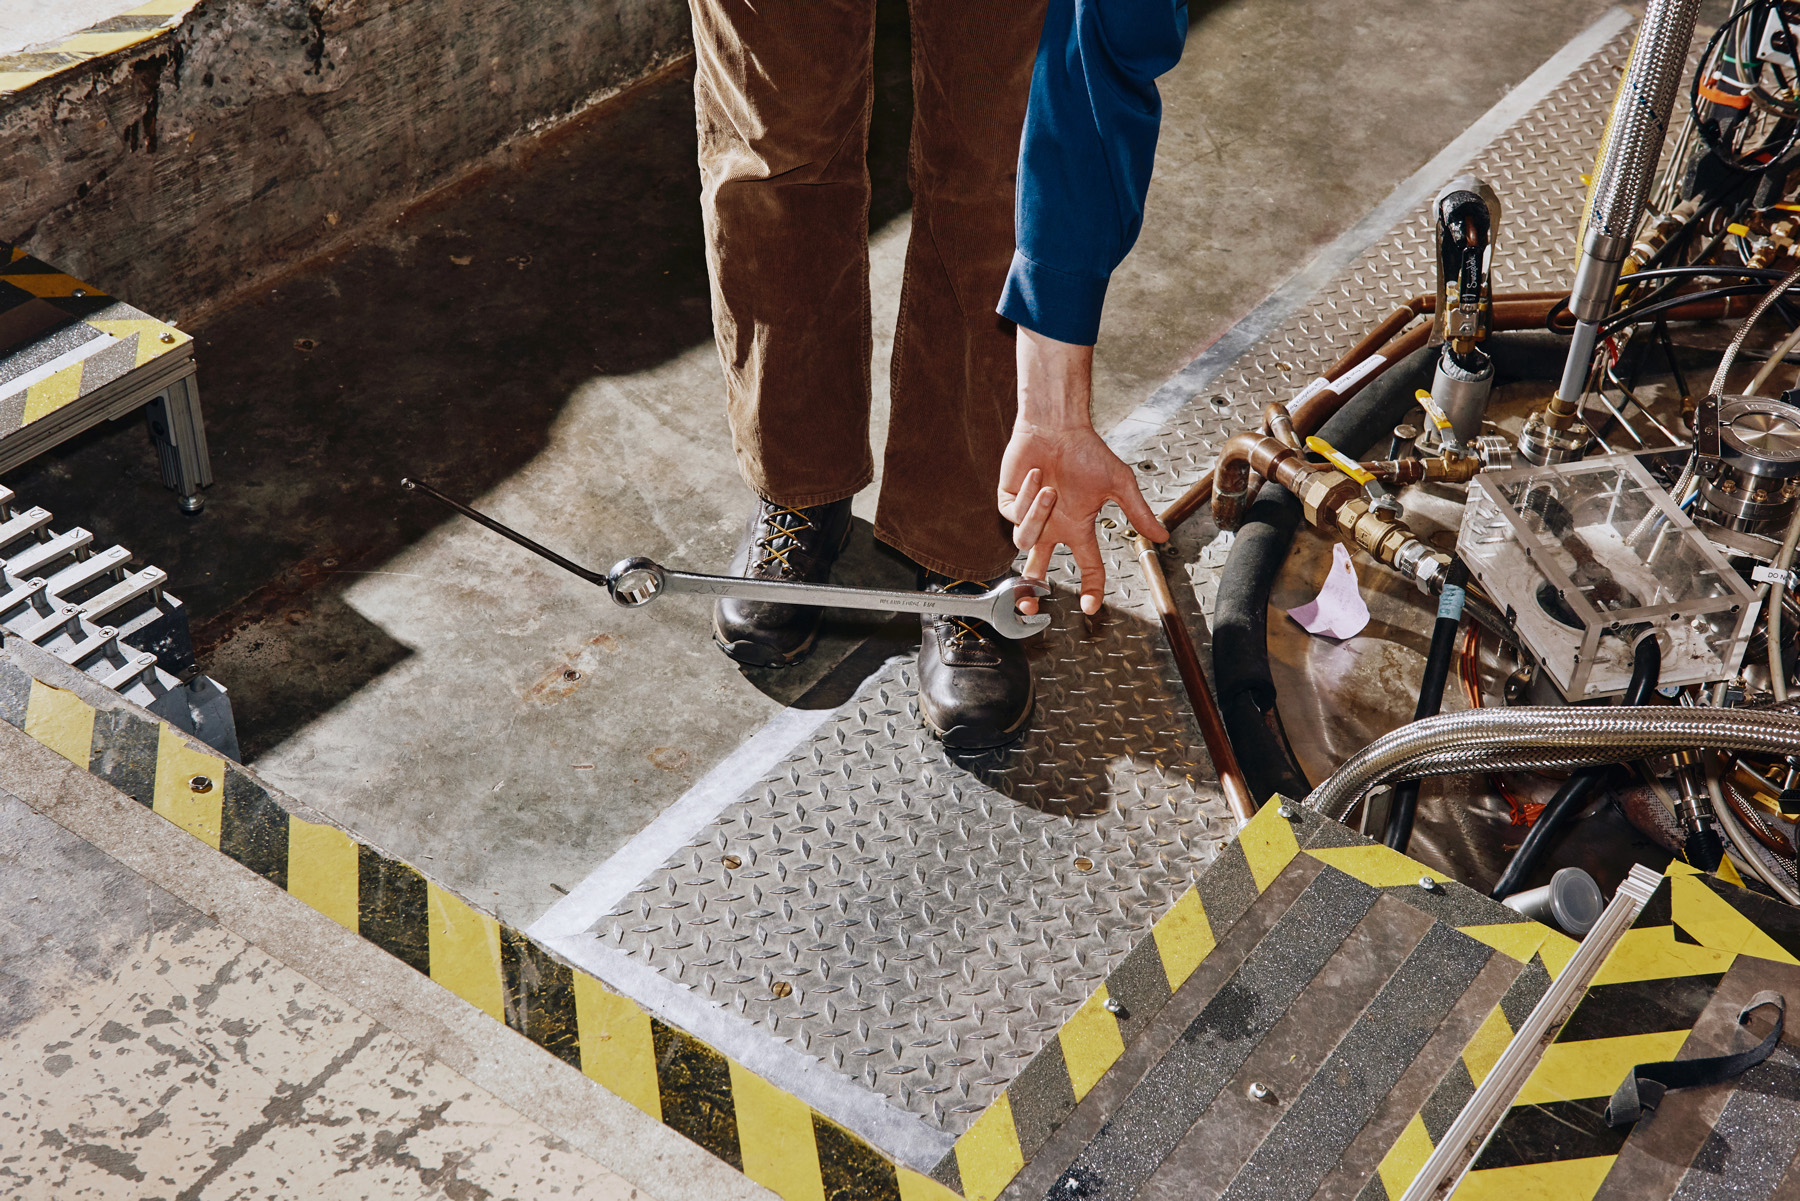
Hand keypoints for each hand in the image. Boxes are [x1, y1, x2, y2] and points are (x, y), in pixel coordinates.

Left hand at [999, 328, 1166, 615]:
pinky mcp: (1009, 502)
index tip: (1092, 608)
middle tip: (1028, 607)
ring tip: (1051, 490)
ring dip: (1038, 516)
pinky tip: (1037, 475)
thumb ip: (1138, 513)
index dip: (1091, 588)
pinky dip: (1027, 497)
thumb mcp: (1119, 484)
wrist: (1057, 426)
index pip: (1087, 566)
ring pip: (1025, 541)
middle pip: (1038, 569)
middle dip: (1030, 592)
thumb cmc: (1088, 450)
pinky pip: (1014, 516)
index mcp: (1078, 527)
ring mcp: (1029, 517)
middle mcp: (1052, 527)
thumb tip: (1162, 538)